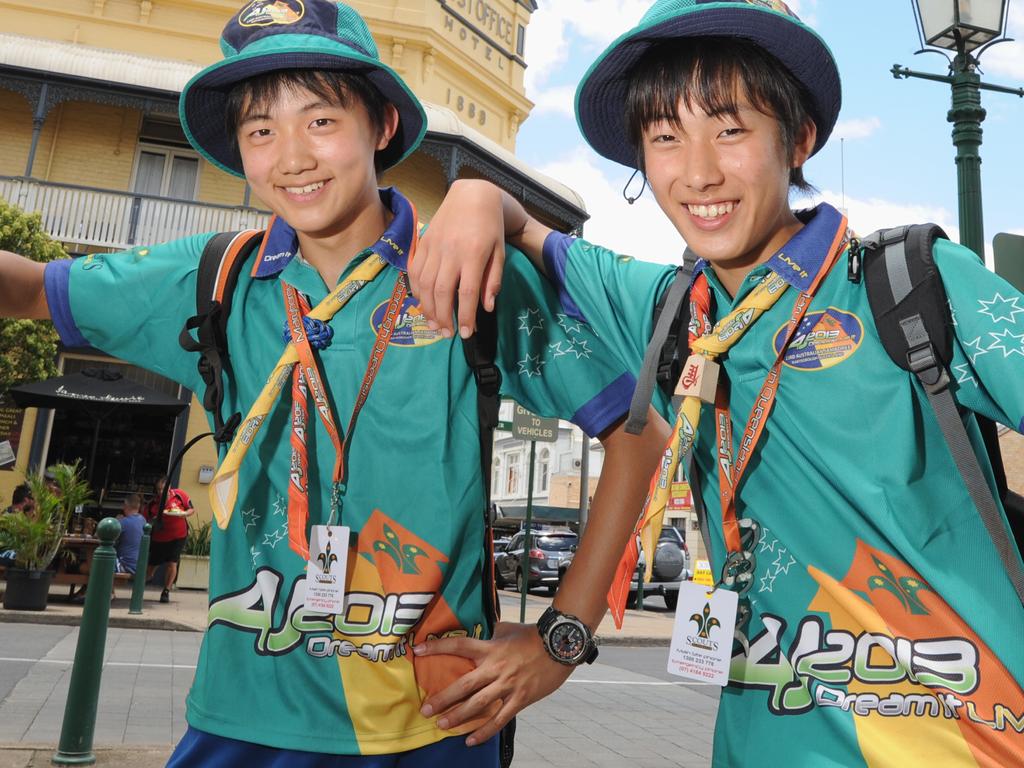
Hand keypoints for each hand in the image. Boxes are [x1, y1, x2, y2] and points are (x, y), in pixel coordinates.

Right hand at [410, 180, 505, 338]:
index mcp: (474, 253)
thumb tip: (486, 308)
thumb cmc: (490, 227)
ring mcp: (433, 246)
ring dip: (427, 309)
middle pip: (442, 291)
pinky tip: (422, 304)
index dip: (465, 315)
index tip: (466, 334)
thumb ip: (493, 280)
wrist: (472, 196)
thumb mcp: (499, 252)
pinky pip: (414, 271)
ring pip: (424, 284)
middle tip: (448, 334)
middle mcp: (450, 251)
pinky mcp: (422, 243)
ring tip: (434, 325)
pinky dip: (416, 291)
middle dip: (444, 317)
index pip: (467, 292)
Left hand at [413, 621, 573, 745]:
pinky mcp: (520, 699)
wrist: (559, 645)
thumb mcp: (507, 629)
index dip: (437, 647)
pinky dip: (484, 732)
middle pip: (463, 685)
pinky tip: (470, 740)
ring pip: (478, 705)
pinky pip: (499, 719)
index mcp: (490, 648)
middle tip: (425, 709)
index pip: (458, 646)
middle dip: (443, 698)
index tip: (418, 650)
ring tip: (442, 725)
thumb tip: (483, 632)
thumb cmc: (532, 635)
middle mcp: (495, 668)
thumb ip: (492, 634)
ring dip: (458, 717)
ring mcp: (507, 685)